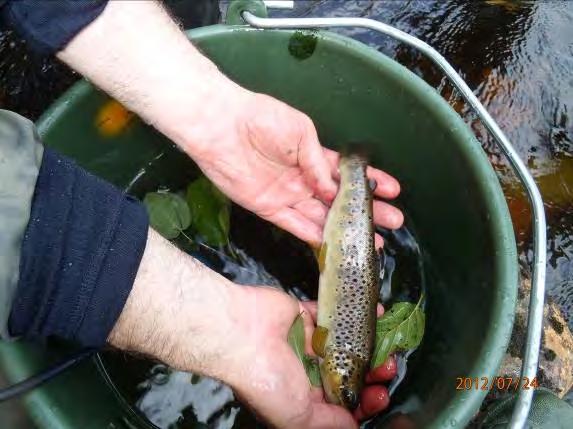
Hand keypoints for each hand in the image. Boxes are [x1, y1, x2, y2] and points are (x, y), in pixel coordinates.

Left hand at [180, 88, 403, 247]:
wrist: (221, 126)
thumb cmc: (260, 118)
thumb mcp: (300, 132)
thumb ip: (318, 162)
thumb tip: (334, 190)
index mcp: (313, 155)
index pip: (348, 173)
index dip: (371, 181)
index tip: (393, 191)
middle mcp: (304, 178)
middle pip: (340, 201)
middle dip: (366, 211)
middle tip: (392, 222)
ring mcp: (288, 195)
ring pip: (322, 218)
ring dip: (345, 231)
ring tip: (371, 242)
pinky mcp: (269, 208)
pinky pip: (296, 226)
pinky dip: (315, 236)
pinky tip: (335, 245)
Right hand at [222, 286, 395, 428]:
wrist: (242, 334)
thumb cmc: (265, 380)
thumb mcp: (298, 417)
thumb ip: (329, 423)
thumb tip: (353, 427)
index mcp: (303, 397)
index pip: (341, 404)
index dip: (364, 402)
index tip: (380, 395)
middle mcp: (306, 371)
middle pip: (347, 373)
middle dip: (371, 373)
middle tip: (388, 368)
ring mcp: (307, 342)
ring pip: (344, 345)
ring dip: (367, 345)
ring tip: (387, 345)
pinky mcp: (306, 316)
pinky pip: (334, 315)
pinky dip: (354, 314)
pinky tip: (375, 313)